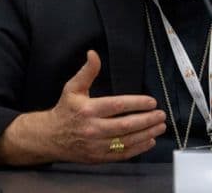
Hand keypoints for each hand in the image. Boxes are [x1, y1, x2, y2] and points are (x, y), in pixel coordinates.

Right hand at [0, 50, 166, 164]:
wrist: (49, 138)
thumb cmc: (65, 110)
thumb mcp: (73, 88)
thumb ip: (87, 71)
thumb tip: (93, 53)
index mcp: (88, 109)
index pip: (117, 106)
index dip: (137, 103)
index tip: (152, 102)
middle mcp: (92, 128)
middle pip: (125, 125)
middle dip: (147, 120)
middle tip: (161, 115)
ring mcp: (96, 145)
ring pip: (126, 141)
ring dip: (146, 134)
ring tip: (160, 126)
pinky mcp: (98, 157)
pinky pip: (122, 154)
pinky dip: (138, 148)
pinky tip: (149, 141)